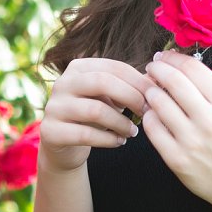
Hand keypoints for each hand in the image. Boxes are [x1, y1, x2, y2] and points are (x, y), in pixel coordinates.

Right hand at [39, 58, 152, 172]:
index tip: (156, 96)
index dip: (138, 81)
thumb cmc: (93, 116)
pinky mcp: (50, 131)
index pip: (114, 66)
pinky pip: (86, 134)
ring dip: (121, 122)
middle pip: (102, 82)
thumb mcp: (110, 97)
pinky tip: (120, 142)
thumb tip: (160, 81)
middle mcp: (62, 83)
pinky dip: (109, 140)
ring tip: (133, 132)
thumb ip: (129, 87)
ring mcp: (54, 107)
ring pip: (95, 110)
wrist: (64, 145)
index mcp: (78, 67)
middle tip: (146, 112)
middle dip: (130, 97)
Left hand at [142, 50, 211, 211]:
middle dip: (157, 69)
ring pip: (158, 102)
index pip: (193, 69)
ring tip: (151, 91)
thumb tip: (177, 66)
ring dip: (150, 91)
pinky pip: (152, 128)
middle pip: (173, 81)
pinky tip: (152, 114)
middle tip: (152, 67)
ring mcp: (192, 141)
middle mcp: (210, 121)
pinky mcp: (176, 159)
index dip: (173, 58)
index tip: (164, 56)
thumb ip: (208, 90)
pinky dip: (149, 116)